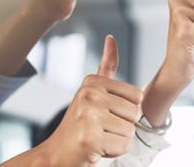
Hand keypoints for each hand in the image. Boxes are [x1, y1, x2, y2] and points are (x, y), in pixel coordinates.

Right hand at [42, 36, 141, 165]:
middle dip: (122, 126)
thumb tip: (111, 38)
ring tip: (98, 138)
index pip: (137, 95)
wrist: (56, 156)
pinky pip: (123, 145)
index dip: (126, 110)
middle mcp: (89, 95)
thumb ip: (106, 67)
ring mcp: (88, 115)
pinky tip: (96, 148)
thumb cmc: (79, 126)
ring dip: (118, 140)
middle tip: (101, 129)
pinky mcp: (89, 138)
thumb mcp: (92, 92)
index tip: (106, 115)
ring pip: (130, 130)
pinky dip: (114, 152)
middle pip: (135, 113)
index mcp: (92, 82)